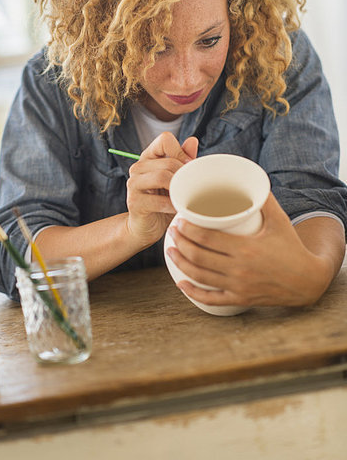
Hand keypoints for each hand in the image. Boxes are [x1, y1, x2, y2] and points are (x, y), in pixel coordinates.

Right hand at [126, 132, 197, 247]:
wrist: (146, 228)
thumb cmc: (163, 202)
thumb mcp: (175, 180)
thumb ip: (183, 160)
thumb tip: (193, 140)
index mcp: (148, 157)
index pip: (165, 139)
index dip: (181, 151)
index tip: (189, 168)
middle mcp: (138, 168)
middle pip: (168, 162)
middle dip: (184, 176)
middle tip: (192, 188)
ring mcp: (133, 184)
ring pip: (162, 177)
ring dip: (178, 189)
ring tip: (185, 197)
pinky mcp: (134, 202)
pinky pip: (159, 200)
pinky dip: (173, 205)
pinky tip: (178, 209)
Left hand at [166, 192, 333, 306]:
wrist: (307, 280)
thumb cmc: (291, 247)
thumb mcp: (280, 221)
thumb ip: (264, 200)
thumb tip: (251, 179)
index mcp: (246, 248)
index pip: (207, 238)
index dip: (188, 230)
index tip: (179, 221)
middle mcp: (239, 269)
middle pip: (198, 256)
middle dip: (180, 243)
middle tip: (172, 232)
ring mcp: (238, 286)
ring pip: (199, 276)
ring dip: (180, 263)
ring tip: (170, 251)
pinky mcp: (239, 299)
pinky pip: (211, 298)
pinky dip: (192, 292)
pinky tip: (180, 283)